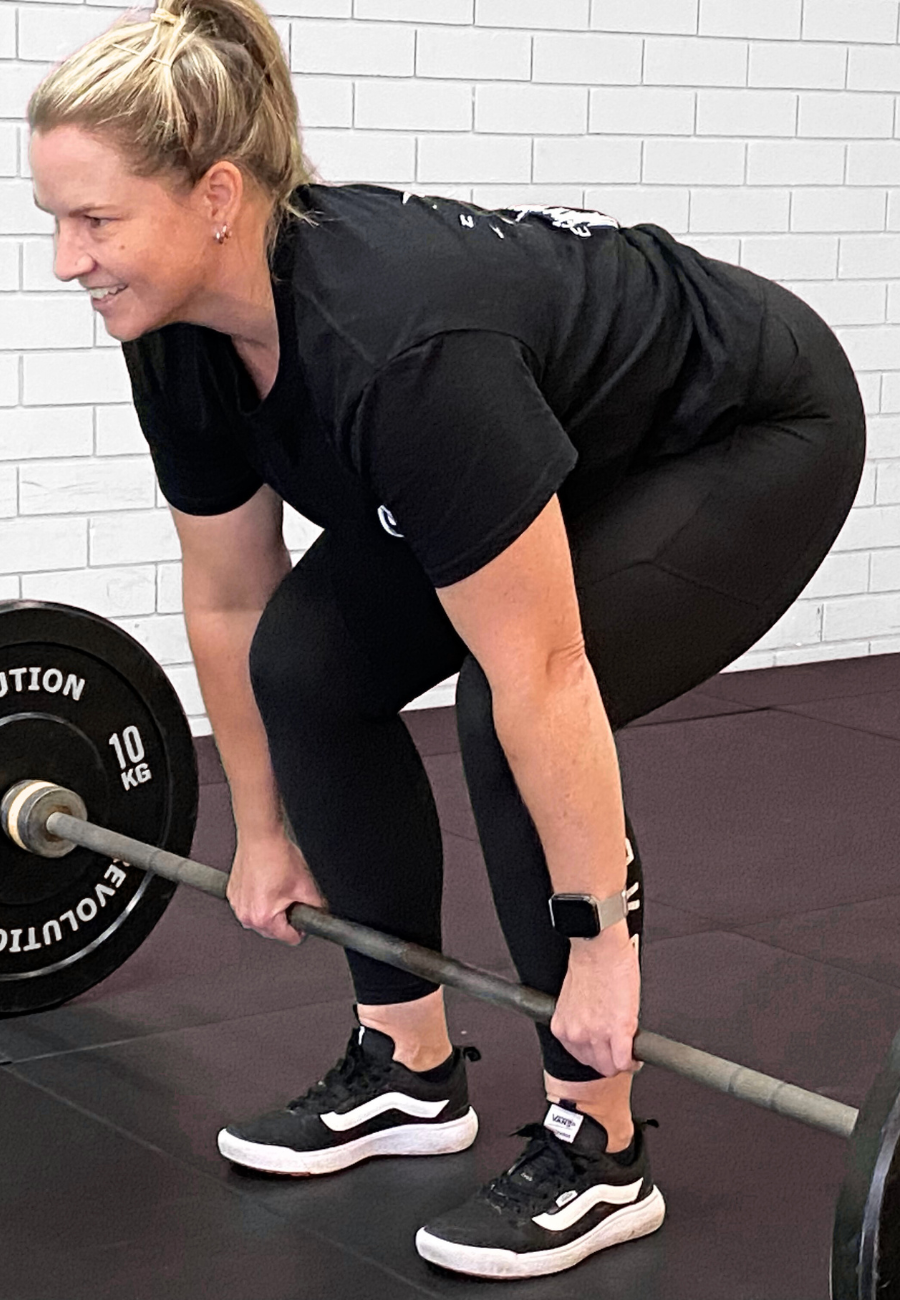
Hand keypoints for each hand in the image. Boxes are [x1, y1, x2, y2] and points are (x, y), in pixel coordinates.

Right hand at [226, 830, 324, 945]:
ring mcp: (237, 905)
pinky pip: (251, 905)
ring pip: (262, 918)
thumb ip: (316, 908)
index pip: (290, 938)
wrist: (261, 837)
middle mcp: (246, 915)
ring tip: (278, 887)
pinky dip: (260, 899)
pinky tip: (267, 883)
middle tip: (291, 896)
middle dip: (285, 917)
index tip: (303, 917)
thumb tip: (319, 916)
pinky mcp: (233, 894)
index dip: (302, 928)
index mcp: (263, 917)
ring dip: (272, 909)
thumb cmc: (277, 856)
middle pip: (274, 931)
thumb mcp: (306, 886)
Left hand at [550, 920, 641, 1077]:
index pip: (581, 1058)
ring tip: (630, 1049)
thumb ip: (581, 1019)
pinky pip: (626, 1061)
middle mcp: (576, 1034)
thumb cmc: (588, 963)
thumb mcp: (574, 1000)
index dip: (597, 1055)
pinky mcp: (618, 1030)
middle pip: (597, 1067)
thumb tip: (594, 1028)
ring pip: (612, 1067)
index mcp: (563, 1027)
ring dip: (623, 1061)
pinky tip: (636, 1052)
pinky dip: (633, 1060)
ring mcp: (597, 1034)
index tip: (605, 1051)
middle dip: (611, 1060)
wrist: (597, 946)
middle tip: (620, 1050)